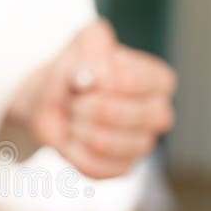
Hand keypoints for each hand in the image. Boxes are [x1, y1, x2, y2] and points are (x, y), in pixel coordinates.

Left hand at [9, 19, 175, 178]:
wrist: (52, 98)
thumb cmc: (77, 68)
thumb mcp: (84, 40)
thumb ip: (94, 45)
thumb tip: (95, 77)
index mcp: (158, 81)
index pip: (143, 82)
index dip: (106, 79)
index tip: (86, 74)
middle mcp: (159, 115)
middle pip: (133, 117)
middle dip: (92, 107)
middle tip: (76, 99)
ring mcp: (142, 145)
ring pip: (115, 146)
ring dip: (82, 129)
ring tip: (73, 117)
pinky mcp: (120, 169)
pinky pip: (97, 168)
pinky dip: (74, 152)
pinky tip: (72, 138)